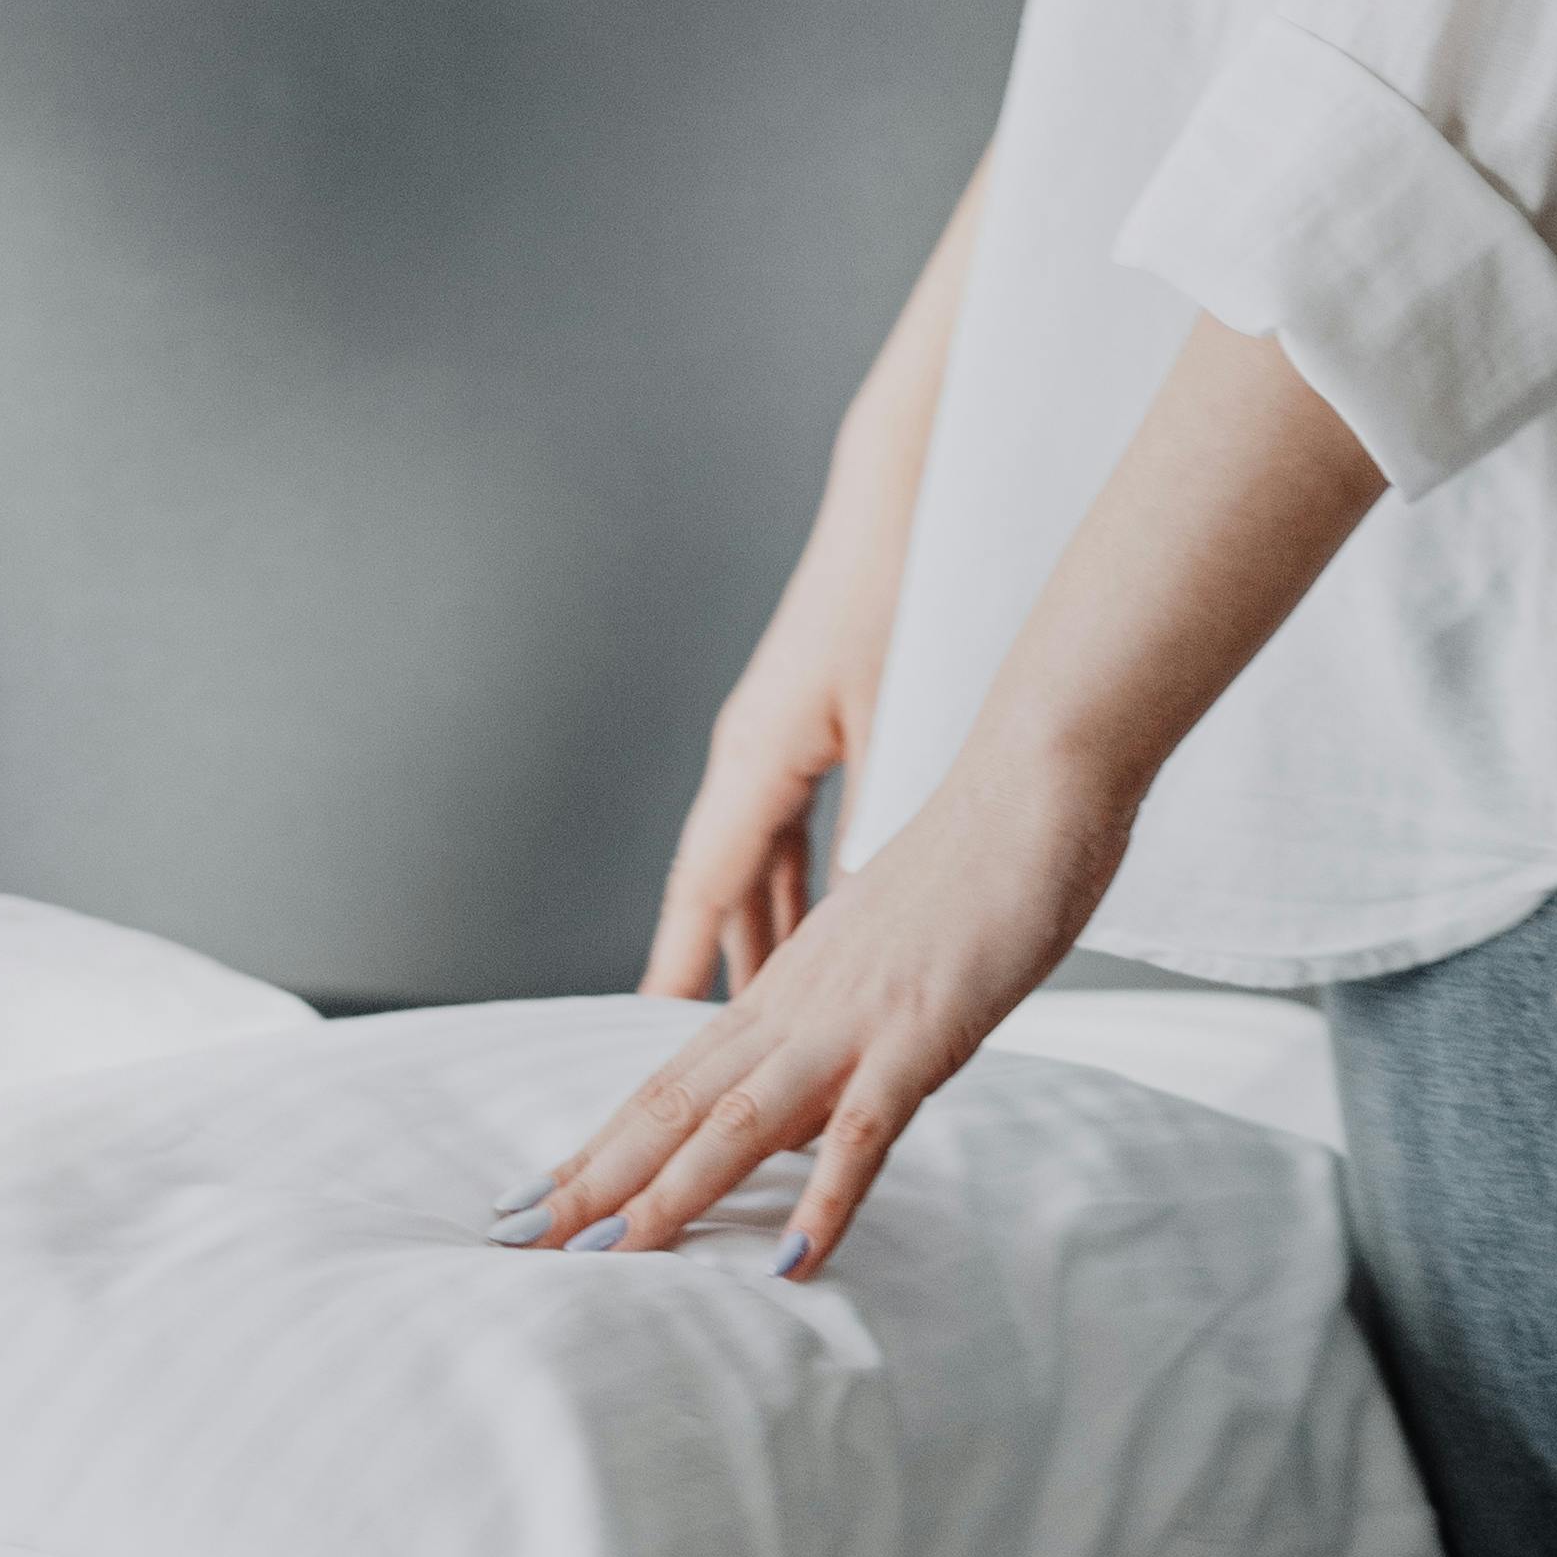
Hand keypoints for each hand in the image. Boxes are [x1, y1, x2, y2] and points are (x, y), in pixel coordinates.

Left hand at [534, 306, 1379, 1276]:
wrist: (1035, 780)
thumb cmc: (976, 862)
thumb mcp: (884, 956)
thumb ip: (835, 1027)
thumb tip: (800, 1109)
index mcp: (786, 987)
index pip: (666, 1078)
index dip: (597, 1147)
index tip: (530, 1201)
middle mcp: (798, 1004)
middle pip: (672, 1104)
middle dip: (592, 1181)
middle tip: (511, 1243)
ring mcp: (855, 1017)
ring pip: (739, 1118)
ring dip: (672, 1195)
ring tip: (609, 1259)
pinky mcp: (924, 1028)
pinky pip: (868, 1125)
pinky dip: (827, 1193)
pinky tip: (799, 1259)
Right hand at [638, 494, 900, 1003]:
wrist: (899, 504)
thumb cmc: (895, 594)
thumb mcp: (893, 725)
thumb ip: (877, 820)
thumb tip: (867, 911)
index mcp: (757, 756)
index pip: (706, 887)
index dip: (684, 964)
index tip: (658, 1034)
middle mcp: (749, 751)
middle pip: (720, 884)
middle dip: (713, 967)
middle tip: (701, 1053)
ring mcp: (773, 738)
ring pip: (754, 859)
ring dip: (756, 930)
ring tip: (756, 1010)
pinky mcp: (805, 726)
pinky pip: (783, 828)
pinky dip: (790, 883)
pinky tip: (813, 921)